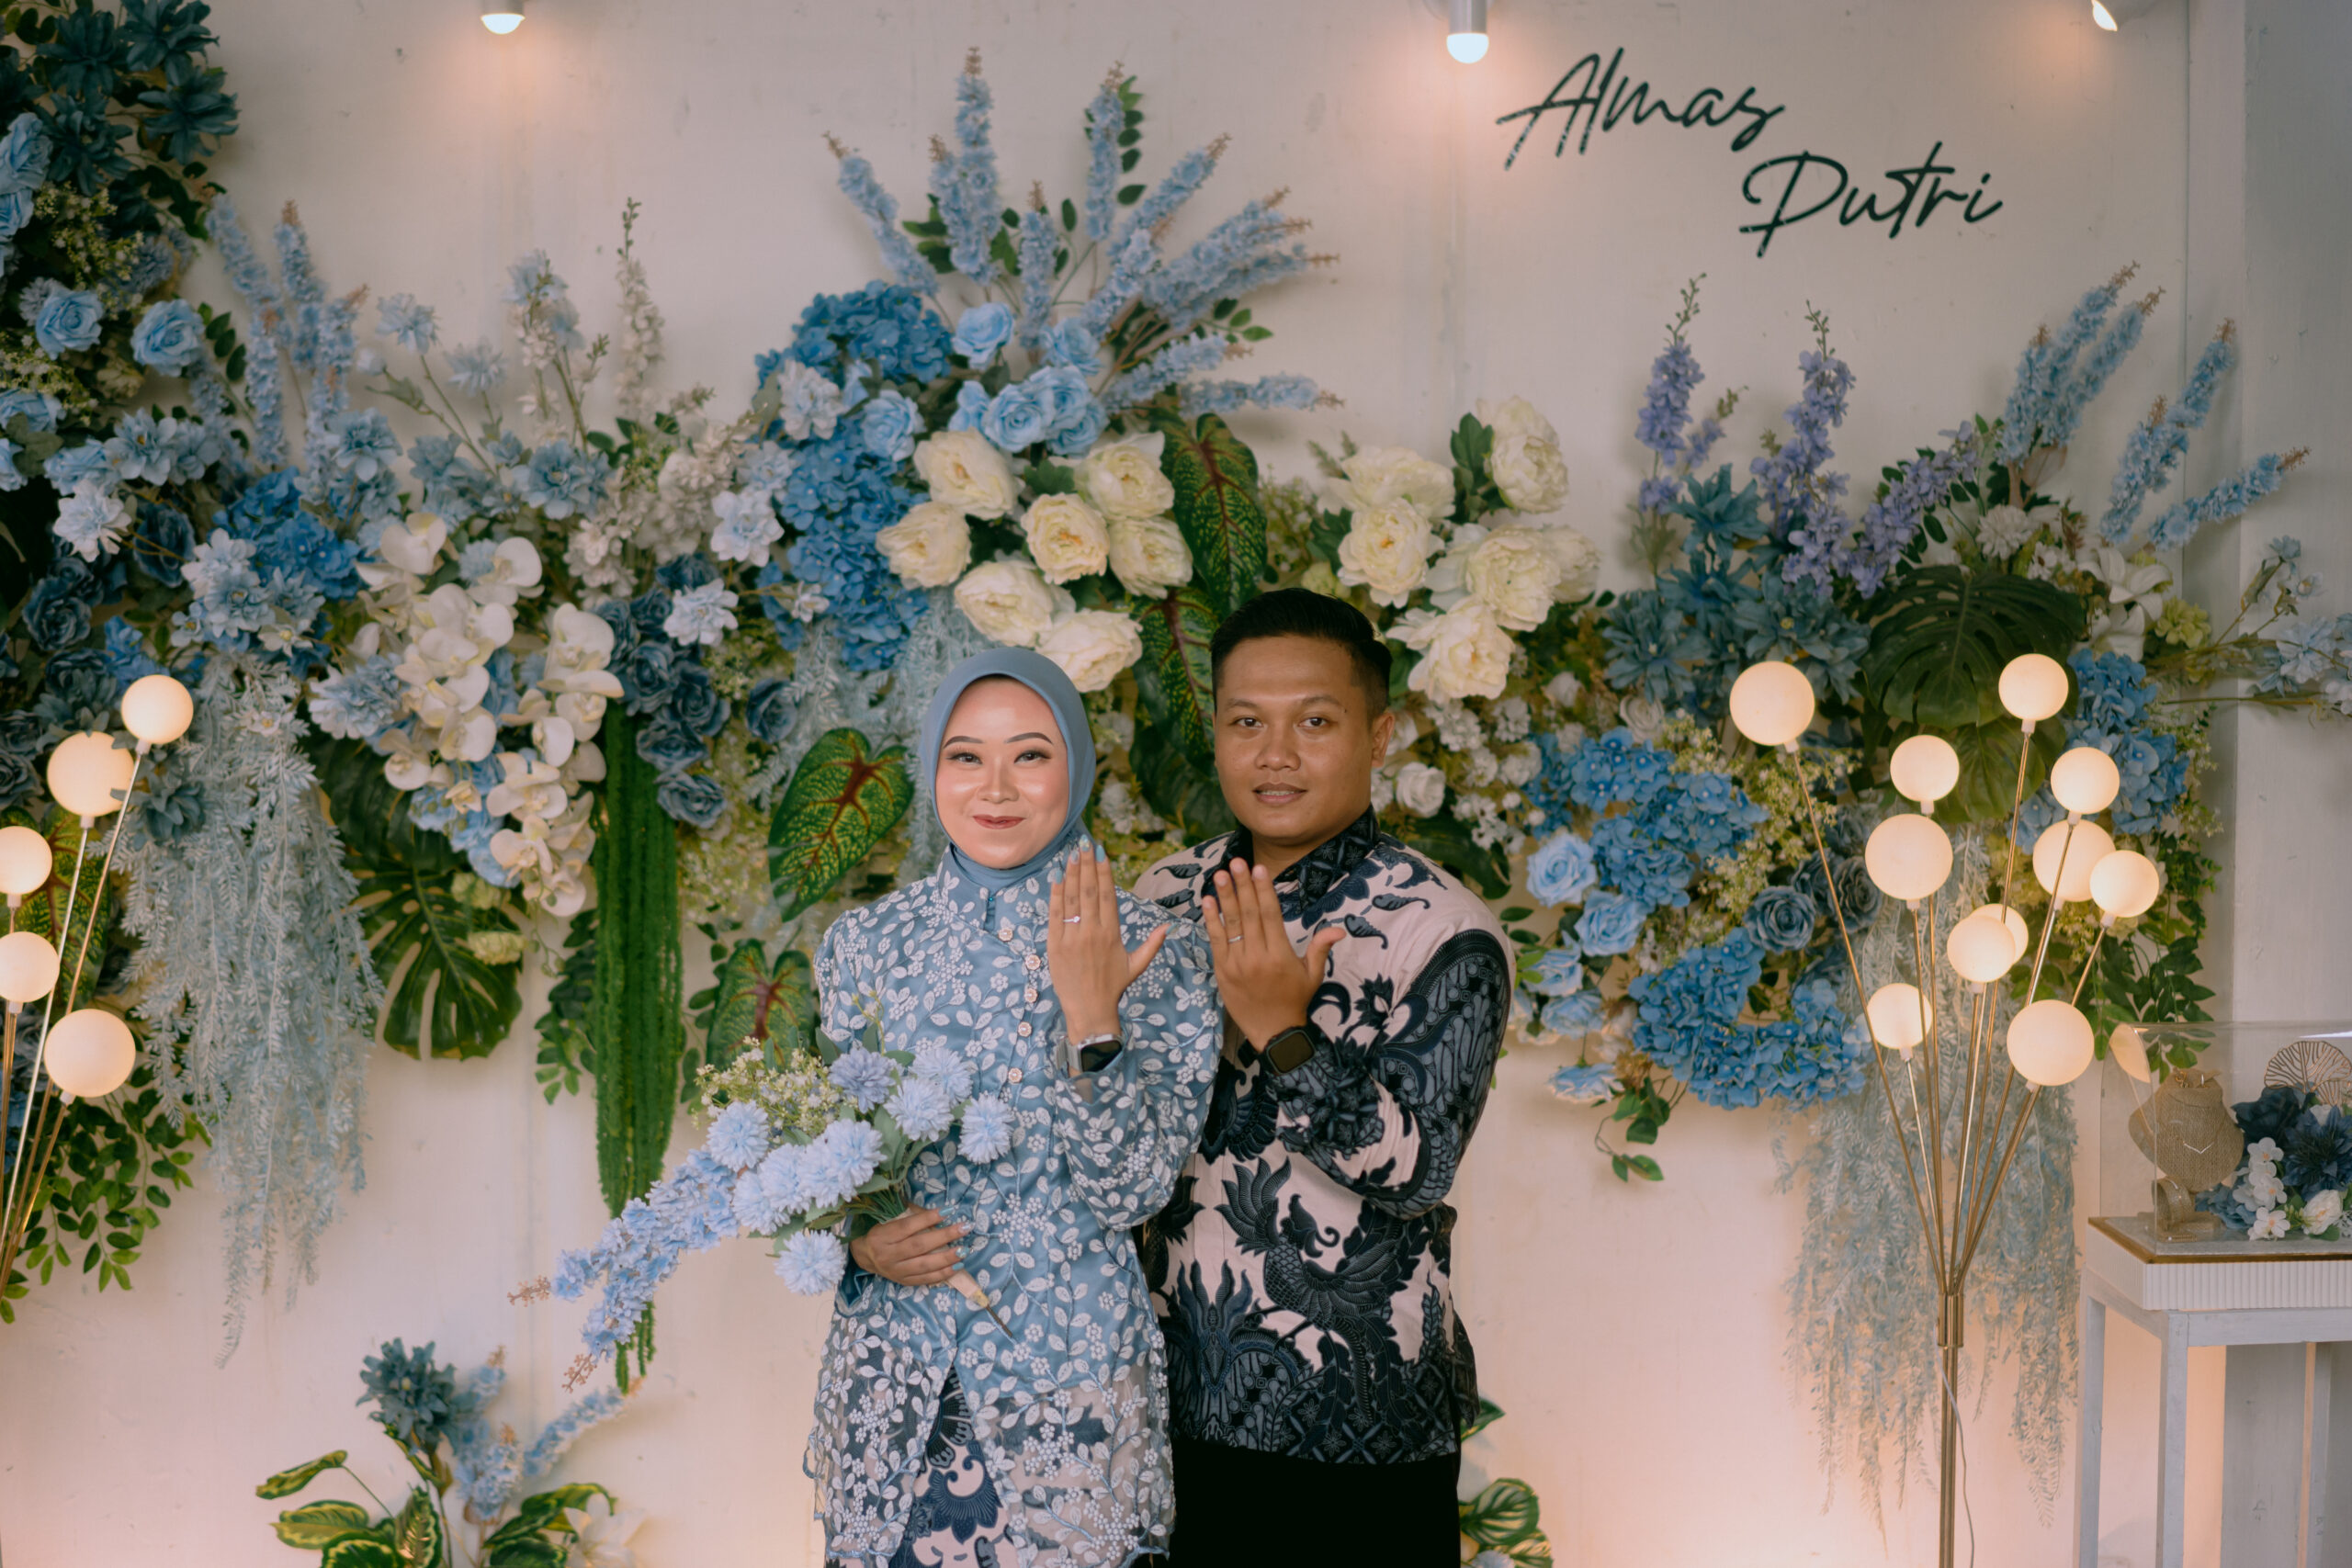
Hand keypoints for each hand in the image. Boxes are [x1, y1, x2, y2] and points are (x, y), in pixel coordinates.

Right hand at [849, 1207, 964, 1287]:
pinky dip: (942, 1274)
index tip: (949, 1211)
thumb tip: (940, 1213)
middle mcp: (887, 1255)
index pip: (908, 1226)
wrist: (865, 1256)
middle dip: (944, 1236)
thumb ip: (911, 1216)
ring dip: (947, 1258)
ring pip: (923, 1265)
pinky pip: (925, 1279)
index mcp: (882, 1236)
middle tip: (964, 1228)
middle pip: (918, 1246)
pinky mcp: (902, 1282)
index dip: (928, 1218)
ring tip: (964, 1250)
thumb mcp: (890, 1219)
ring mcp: (895, 1271)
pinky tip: (957, 1266)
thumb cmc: (882, 1232)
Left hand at [1047, 848, 1169, 1042]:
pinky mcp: (1055, 945)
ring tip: (1071, 855)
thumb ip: (1152, 945)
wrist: (1089, 1011)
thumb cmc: (1113, 987)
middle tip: (1085, 844)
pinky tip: (1056, 878)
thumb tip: (1169, 927)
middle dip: (1086, 865)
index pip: (1107, 895)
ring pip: (1071, 899)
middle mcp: (1092, 932)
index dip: (1103, 872)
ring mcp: (1071, 938)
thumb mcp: (1136, 966)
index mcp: (1112, 934)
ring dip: (1070, 874)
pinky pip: (1055, 915)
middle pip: (1088, 891)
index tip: (1101, 853)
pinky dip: (1055, 895)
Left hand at [1202, 861, 1343, 1048]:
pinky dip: (1211, 920)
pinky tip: (1207, 901)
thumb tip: (1338, 929)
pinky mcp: (1222, 971)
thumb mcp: (1312, 975)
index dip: (1263, 890)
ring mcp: (1237, 963)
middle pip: (1248, 914)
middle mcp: (1257, 956)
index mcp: (1280, 954)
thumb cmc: (1295, 1000)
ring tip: (1219, 874)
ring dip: (1224, 897)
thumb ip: (1320, 948)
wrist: (1273, 1032)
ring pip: (1230, 924)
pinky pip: (1216, 941)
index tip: (1258, 868)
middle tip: (1235, 862)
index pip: (1270, 914)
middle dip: (1242, 885)